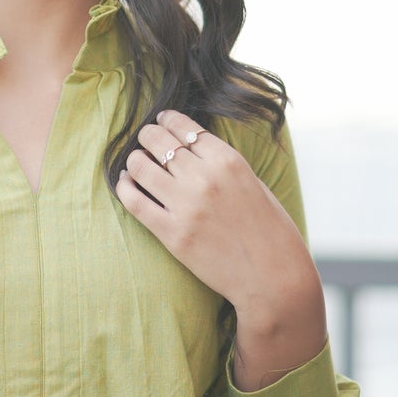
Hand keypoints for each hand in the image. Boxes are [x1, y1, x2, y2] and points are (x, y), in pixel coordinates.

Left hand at [114, 109, 323, 331]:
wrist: (272, 277)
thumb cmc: (269, 230)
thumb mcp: (253, 182)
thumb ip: (222, 164)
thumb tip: (189, 147)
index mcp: (228, 161)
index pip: (185, 127)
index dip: (168, 120)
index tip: (161, 120)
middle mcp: (205, 178)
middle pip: (159, 141)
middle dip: (147, 135)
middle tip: (144, 138)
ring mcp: (186, 206)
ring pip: (140, 166)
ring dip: (134, 159)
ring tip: (135, 162)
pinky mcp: (172, 234)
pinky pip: (134, 201)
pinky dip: (125, 186)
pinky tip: (126, 182)